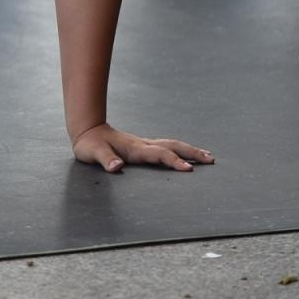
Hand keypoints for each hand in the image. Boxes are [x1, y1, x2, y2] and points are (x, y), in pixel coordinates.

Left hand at [73, 122, 214, 173]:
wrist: (87, 130)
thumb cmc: (90, 144)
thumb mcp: (93, 153)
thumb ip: (105, 159)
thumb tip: (116, 167)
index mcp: (135, 149)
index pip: (159, 155)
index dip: (173, 162)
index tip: (188, 169)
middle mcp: (143, 145)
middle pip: (172, 147)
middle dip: (191, 153)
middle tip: (211, 160)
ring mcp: (144, 144)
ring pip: (172, 145)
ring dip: (189, 150)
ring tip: (207, 156)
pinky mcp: (143, 146)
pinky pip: (166, 147)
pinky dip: (180, 150)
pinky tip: (186, 155)